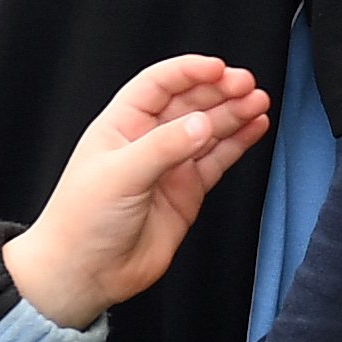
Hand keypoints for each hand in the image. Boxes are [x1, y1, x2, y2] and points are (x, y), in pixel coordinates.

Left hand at [1, 55, 270, 329]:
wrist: (84, 273)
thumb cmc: (82, 220)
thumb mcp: (120, 175)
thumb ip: (164, 148)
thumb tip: (203, 123)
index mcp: (120, 125)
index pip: (157, 85)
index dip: (188, 72)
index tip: (219, 68)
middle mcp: (146, 141)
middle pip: (188, 103)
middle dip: (219, 90)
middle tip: (247, 85)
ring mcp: (168, 166)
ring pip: (207, 129)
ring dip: (233, 113)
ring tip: (259, 102)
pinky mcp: (186, 191)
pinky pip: (217, 159)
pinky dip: (238, 142)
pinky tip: (255, 126)